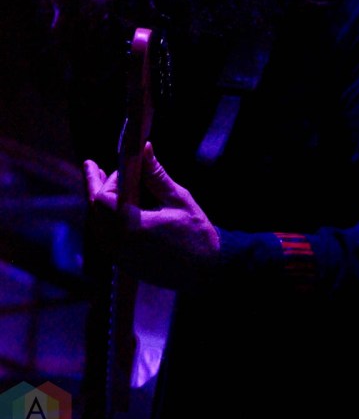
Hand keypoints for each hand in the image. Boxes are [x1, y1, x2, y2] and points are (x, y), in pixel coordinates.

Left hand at [83, 142, 220, 289]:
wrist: (206, 269)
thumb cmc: (195, 232)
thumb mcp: (178, 199)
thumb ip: (156, 175)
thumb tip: (144, 148)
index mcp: (131, 226)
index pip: (102, 197)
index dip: (109, 179)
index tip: (124, 169)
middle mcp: (119, 243)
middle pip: (94, 210)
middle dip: (94, 186)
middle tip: (92, 166)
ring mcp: (119, 256)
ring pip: (96, 224)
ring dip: (98, 203)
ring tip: (101, 182)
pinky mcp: (123, 263)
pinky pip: (105, 237)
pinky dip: (105, 219)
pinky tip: (113, 207)